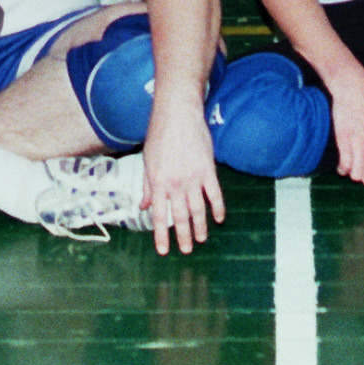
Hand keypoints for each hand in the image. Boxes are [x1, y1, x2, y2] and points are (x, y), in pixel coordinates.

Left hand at [140, 99, 224, 254]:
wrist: (177, 113)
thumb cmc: (159, 134)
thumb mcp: (148, 160)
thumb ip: (148, 186)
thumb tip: (144, 206)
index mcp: (157, 182)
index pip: (159, 215)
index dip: (161, 235)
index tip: (164, 251)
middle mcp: (174, 183)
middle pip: (180, 216)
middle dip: (183, 236)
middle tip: (187, 250)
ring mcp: (192, 177)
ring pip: (198, 209)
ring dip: (200, 227)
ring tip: (202, 239)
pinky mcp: (208, 169)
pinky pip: (215, 194)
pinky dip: (218, 208)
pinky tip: (219, 218)